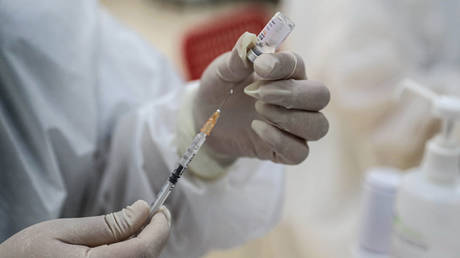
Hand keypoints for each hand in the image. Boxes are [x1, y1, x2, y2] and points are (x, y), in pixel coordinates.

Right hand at [0, 200, 170, 257]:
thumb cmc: (27, 255)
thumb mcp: (64, 231)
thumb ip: (109, 224)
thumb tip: (143, 210)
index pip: (145, 249)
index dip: (160, 227)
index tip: (162, 208)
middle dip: (155, 234)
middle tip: (151, 213)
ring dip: (145, 244)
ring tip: (133, 227)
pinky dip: (134, 255)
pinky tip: (123, 243)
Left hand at [195, 32, 329, 164]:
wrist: (205, 121)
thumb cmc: (219, 90)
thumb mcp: (221, 72)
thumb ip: (236, 60)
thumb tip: (249, 43)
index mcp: (286, 74)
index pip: (298, 65)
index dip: (283, 65)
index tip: (259, 66)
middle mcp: (297, 100)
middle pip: (321, 96)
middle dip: (292, 94)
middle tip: (259, 94)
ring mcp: (294, 127)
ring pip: (318, 126)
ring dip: (290, 119)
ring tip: (259, 110)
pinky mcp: (285, 150)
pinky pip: (300, 152)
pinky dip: (281, 142)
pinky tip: (257, 129)